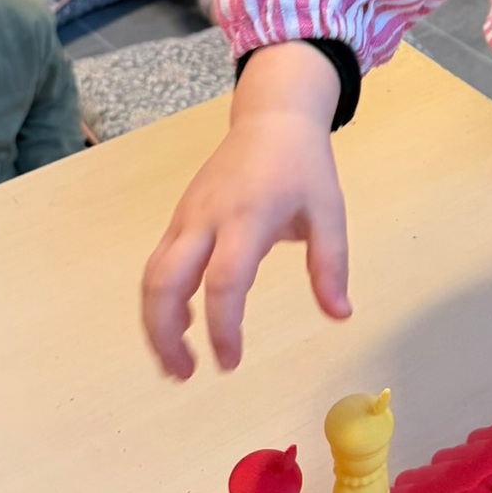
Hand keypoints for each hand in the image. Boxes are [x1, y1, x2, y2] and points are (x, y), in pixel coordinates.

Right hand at [142, 42, 348, 375]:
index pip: (224, 280)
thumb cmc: (303, 167)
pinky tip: (180, 326)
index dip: (223, 326)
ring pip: (152, 275)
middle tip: (185, 374)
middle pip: (164, 280)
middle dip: (164, 334)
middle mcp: (206, 219)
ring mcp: (186, 217)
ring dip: (155, 323)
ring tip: (176, 363)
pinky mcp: (179, 219)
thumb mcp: (329, 211)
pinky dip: (160, 300)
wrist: (271, 118)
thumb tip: (339, 315)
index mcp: (248, 217)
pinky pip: (159, 264)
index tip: (230, 362)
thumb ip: (331, 265)